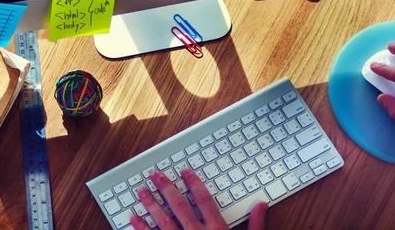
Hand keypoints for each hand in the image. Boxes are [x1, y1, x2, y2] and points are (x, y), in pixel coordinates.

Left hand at [130, 168, 267, 229]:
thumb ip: (255, 225)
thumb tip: (261, 205)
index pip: (203, 200)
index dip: (194, 183)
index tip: (184, 172)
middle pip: (179, 206)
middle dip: (166, 188)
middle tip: (155, 175)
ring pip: (162, 221)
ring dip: (150, 205)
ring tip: (141, 192)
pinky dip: (141, 228)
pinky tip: (133, 218)